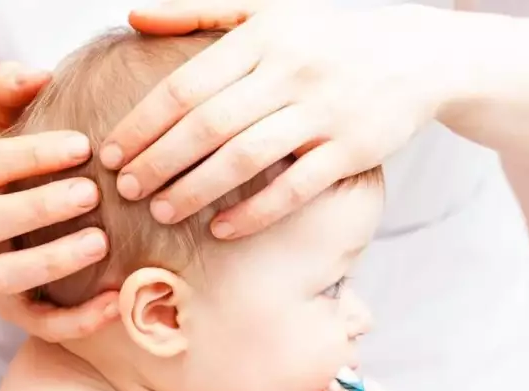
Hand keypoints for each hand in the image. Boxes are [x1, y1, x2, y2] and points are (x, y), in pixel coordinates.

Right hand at [0, 62, 117, 341]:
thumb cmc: (8, 179)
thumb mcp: (0, 133)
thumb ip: (8, 97)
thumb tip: (35, 72)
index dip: (30, 154)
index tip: (83, 145)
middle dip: (39, 206)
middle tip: (91, 192)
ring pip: (5, 277)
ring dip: (52, 260)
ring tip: (100, 242)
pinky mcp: (13, 312)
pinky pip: (39, 323)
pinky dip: (76, 319)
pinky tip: (115, 302)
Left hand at [107, 3, 454, 238]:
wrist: (417, 56)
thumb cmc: (326, 37)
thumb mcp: (266, 8)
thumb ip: (199, 11)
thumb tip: (134, 16)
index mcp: (262, 37)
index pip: (185, 86)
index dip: (142, 124)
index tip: (111, 153)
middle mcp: (290, 71)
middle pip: (207, 126)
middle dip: (158, 162)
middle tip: (125, 189)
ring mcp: (324, 111)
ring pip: (245, 158)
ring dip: (196, 190)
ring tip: (161, 211)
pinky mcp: (352, 149)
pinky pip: (295, 188)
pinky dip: (255, 212)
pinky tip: (222, 230)